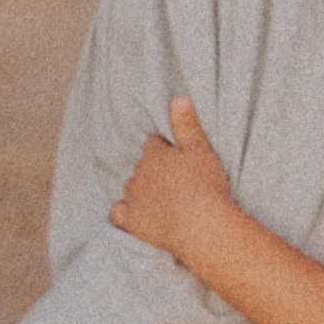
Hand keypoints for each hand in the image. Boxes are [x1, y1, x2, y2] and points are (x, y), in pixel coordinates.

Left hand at [110, 95, 235, 261]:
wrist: (200, 225)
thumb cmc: (205, 186)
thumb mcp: (201, 150)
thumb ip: (187, 125)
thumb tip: (178, 98)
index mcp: (155, 154)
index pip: (154, 144)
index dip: (165, 150)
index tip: (177, 158)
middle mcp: (139, 173)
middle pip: (142, 166)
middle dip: (154, 170)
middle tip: (175, 180)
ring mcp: (133, 197)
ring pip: (131, 186)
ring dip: (141, 189)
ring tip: (161, 198)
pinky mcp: (132, 221)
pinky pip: (118, 213)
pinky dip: (123, 211)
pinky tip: (132, 214)